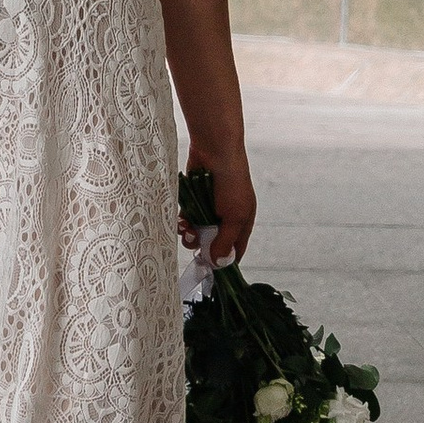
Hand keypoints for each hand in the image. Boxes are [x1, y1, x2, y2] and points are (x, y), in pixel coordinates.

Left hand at [188, 143, 256, 267]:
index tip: (212, 273)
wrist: (214, 150)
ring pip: (197, 233)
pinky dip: (183, 223)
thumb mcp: (234, 216)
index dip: (225, 262)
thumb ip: (225, 241)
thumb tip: (218, 263)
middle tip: (196, 247)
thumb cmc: (231, 181)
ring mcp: (209, 209)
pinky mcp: (194, 200)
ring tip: (187, 229)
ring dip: (190, 235)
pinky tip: (181, 220)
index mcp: (242, 222)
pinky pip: (186, 219)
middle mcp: (225, 217)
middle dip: (203, 248)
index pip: (235, 249)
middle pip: (213, 244)